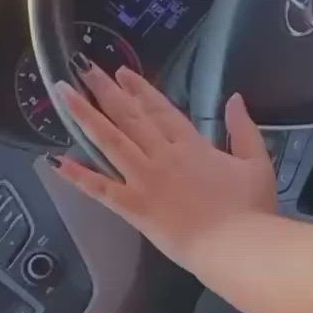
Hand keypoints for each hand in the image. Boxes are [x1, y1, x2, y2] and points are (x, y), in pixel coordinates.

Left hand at [51, 62, 276, 270]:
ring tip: (63, 94)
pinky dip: (77, 175)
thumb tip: (235, 97)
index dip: (139, 88)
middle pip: (129, 116)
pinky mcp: (133, 207)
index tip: (121, 72)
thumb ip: (243, 128)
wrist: (235, 246)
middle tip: (82, 66)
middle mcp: (162, 155)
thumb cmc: (250, 209)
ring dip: (85, 115)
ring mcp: (144, 180)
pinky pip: (100, 189)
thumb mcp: (257, 162)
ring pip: (109, 141)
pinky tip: (55, 160)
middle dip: (105, 89)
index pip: (159, 108)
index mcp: (190, 144)